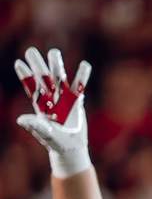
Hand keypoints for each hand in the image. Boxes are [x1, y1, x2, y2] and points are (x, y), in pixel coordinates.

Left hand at [14, 47, 90, 179]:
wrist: (70, 148)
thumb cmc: (54, 142)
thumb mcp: (44, 134)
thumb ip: (34, 125)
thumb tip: (20, 119)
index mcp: (40, 104)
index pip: (30, 86)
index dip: (25, 75)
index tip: (19, 63)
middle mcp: (51, 98)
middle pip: (43, 77)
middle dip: (37, 64)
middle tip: (30, 51)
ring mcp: (64, 98)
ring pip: (60, 77)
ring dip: (57, 65)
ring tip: (54, 52)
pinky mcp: (77, 102)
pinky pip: (80, 86)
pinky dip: (83, 76)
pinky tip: (85, 65)